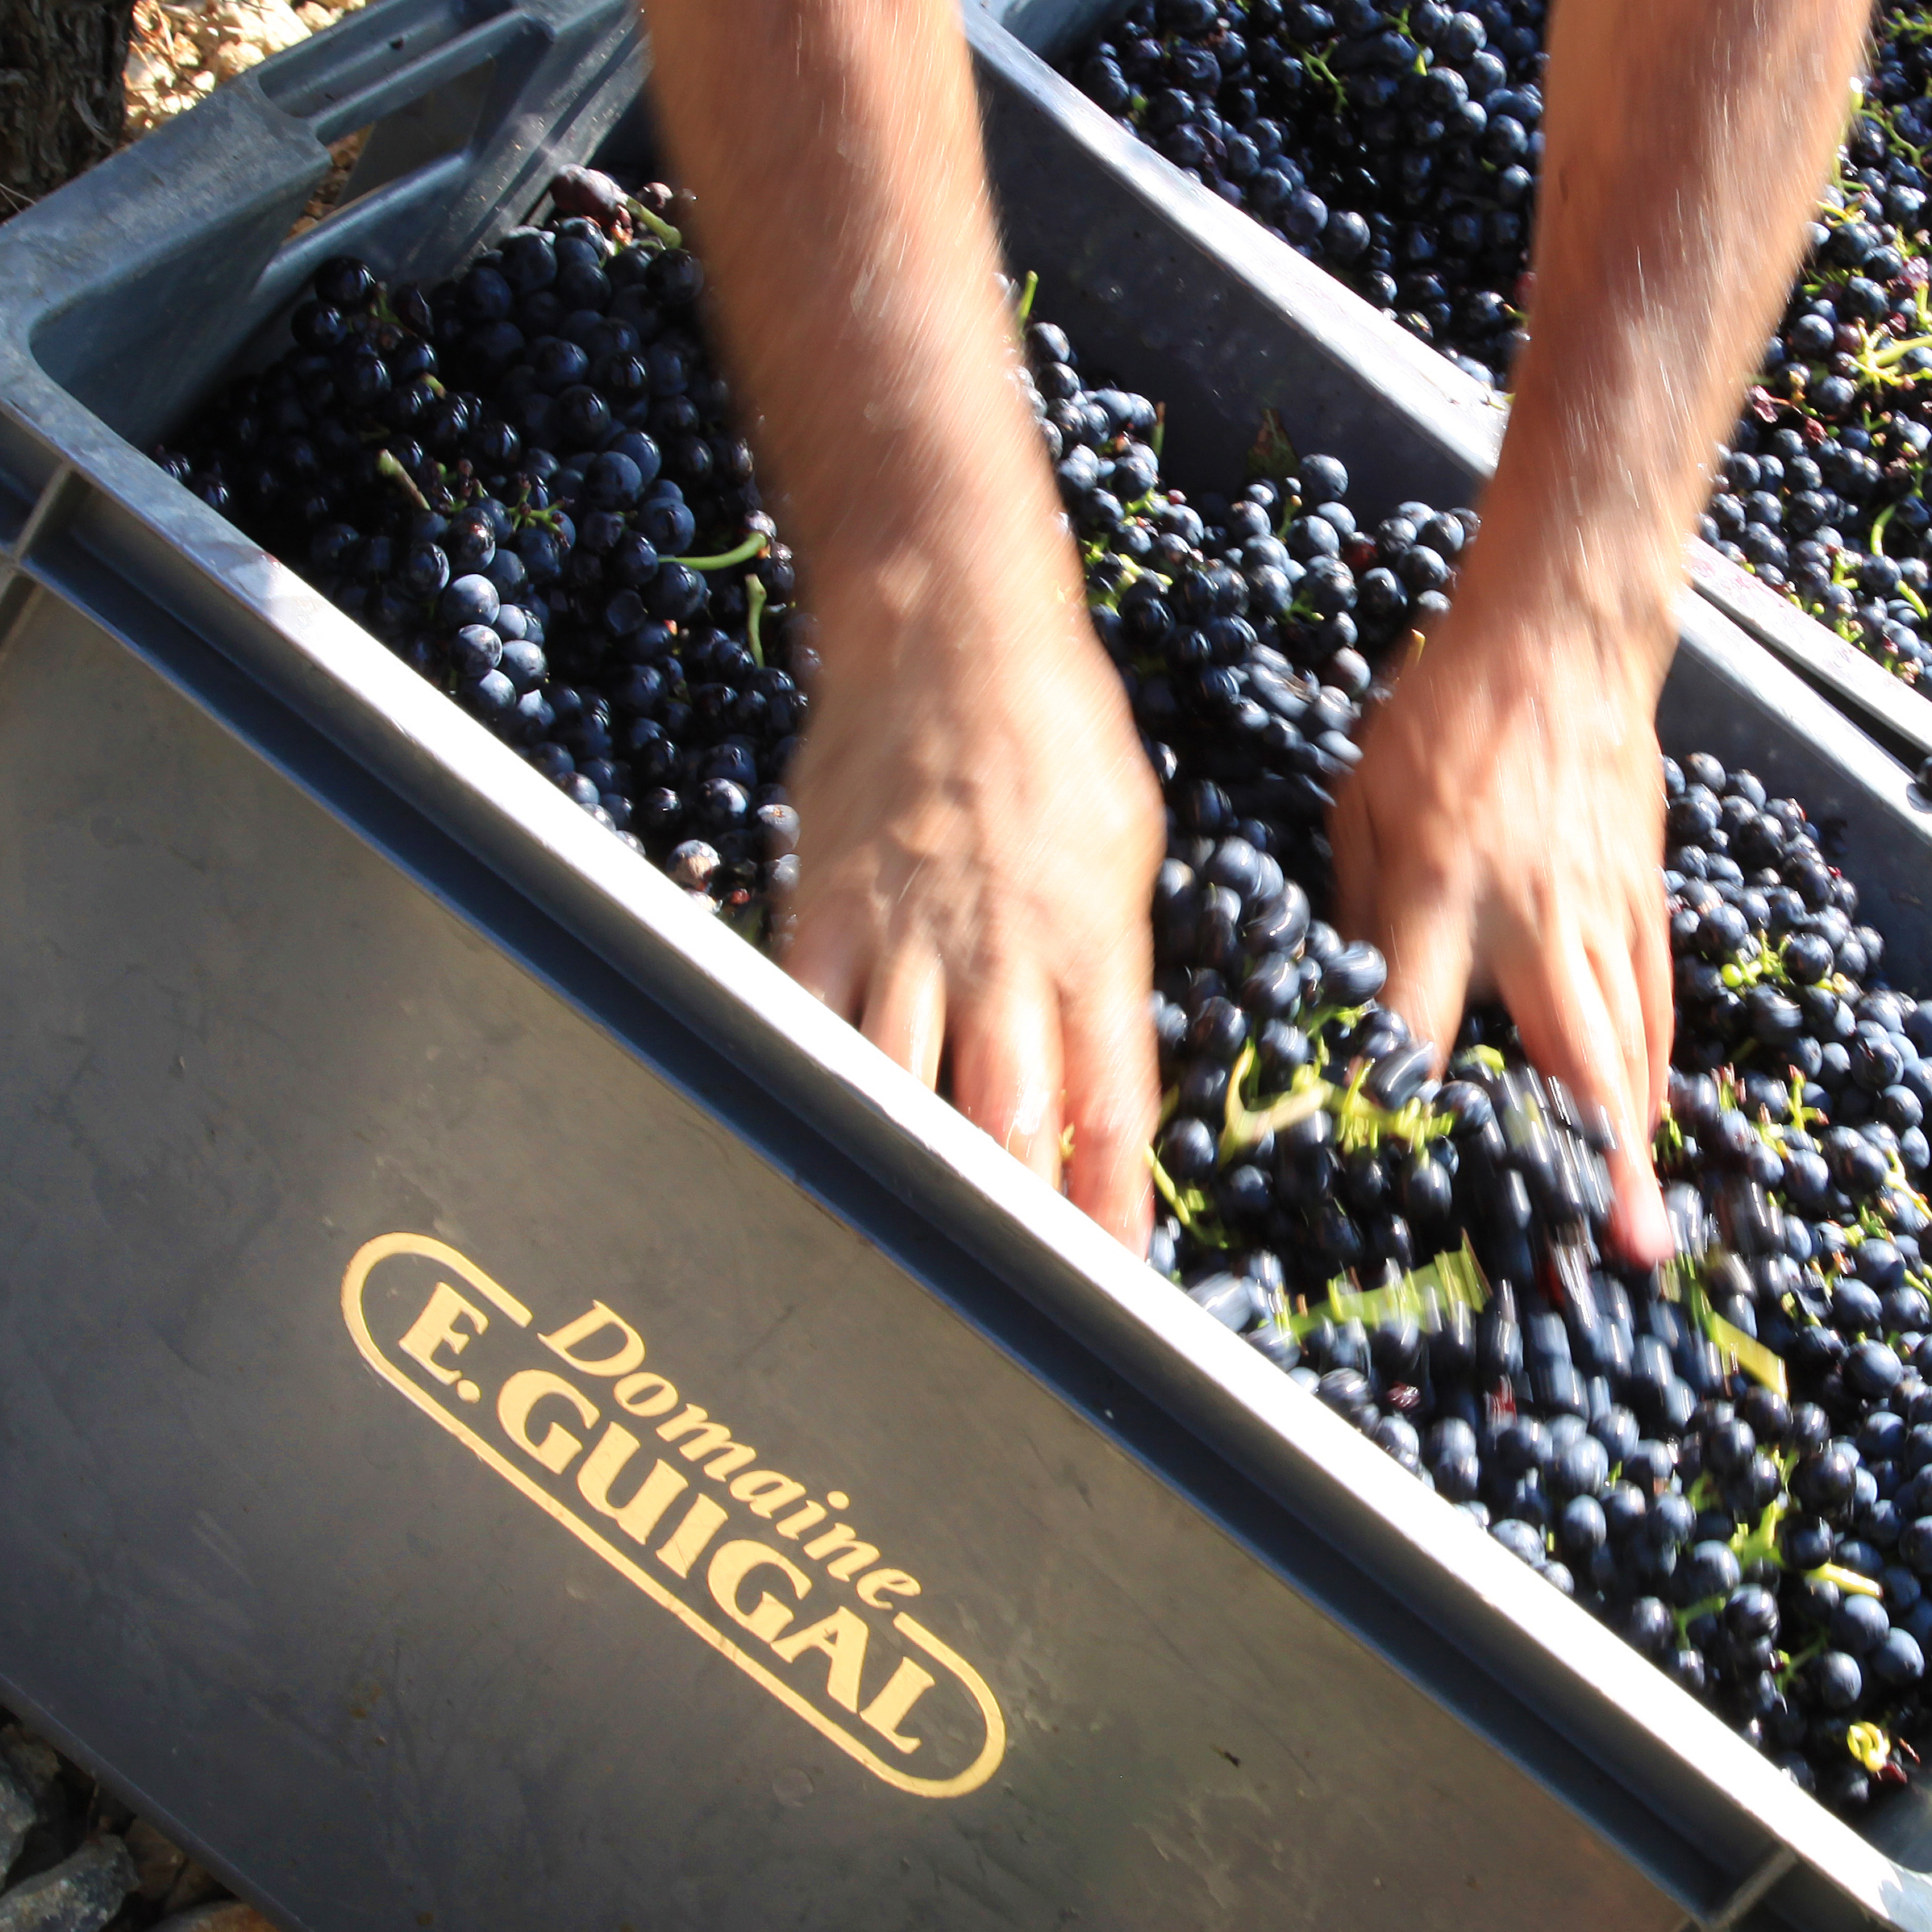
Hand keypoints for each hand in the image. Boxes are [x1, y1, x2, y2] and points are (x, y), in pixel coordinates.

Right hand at [775, 590, 1164, 1246]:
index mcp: (1093, 945)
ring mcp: (903, 938)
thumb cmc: (1054, 733)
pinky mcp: (822, 912)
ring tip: (905, 1264)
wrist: (946, 627)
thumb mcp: (1127, 851)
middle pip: (1007, 1121)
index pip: (1112, 1107)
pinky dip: (808, 1093)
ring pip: (901, 1091)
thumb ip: (1112, 967)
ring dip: (908, 1181)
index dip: (1112, 1208)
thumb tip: (1108, 1070)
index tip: (1117, 1287)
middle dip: (1012, 1225)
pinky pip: (807, 1023)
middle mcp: (1001, 956)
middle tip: (1013, 1304)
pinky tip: (804, 1151)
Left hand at [1334, 560, 1675, 1268]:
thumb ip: (1357, 907)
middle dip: (1596, 1160)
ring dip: (1635, 1139)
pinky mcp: (1646, 897)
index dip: (1398, 1095)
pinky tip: (1649, 1123)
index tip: (1391, 1167)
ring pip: (1630, 1043)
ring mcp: (1604, 912)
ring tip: (1642, 1228)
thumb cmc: (1446, 710)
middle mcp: (1534, 915)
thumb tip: (1351, 1008)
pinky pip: (1656, 1002)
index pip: (1416, 1015)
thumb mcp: (1362, 797)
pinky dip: (1656, 1071)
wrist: (1563, 637)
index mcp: (1444, 887)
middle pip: (1572, 1056)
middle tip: (1614, 1251)